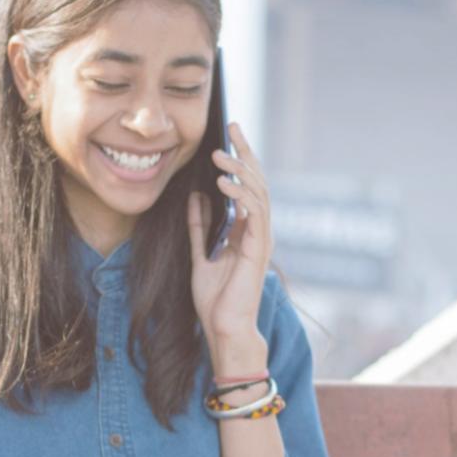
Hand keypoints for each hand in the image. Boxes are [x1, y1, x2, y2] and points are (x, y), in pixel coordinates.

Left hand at [186, 122, 273, 346]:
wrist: (224, 329)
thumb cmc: (216, 301)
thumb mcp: (200, 255)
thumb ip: (199, 227)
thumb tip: (195, 198)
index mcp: (246, 231)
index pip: (247, 186)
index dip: (239, 160)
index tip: (227, 136)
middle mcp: (258, 231)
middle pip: (257, 181)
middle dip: (245, 152)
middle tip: (232, 127)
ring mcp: (261, 239)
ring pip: (258, 192)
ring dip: (240, 170)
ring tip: (220, 155)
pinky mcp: (258, 249)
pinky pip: (255, 213)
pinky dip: (241, 194)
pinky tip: (224, 183)